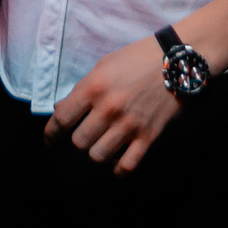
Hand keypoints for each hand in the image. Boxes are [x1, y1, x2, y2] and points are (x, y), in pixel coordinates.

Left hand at [45, 37, 179, 175]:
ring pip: (98, 156)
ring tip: (102, 143)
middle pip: (79, 141)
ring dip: (97, 152)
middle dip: (79, 139)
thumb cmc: (136, 59)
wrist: (177, 61)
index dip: (51, 134)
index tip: (50, 140)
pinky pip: (126, 166)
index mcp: (93, 87)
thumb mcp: (103, 66)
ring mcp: (129, 124)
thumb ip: (81, 89)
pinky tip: (117, 160)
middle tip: (85, 133)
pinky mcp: (148, 136)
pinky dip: (118, 168)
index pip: (61, 119)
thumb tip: (61, 109)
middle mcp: (109, 108)